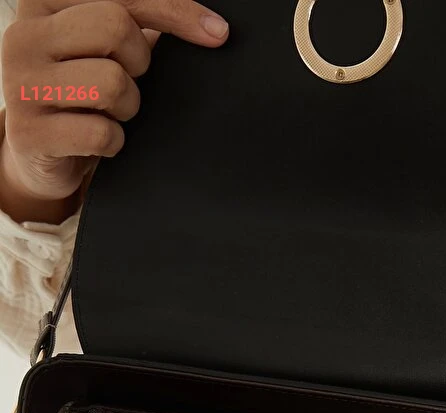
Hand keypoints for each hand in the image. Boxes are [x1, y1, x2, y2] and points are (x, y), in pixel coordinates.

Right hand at [0, 0, 228, 219]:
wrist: (40, 155)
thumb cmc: (80, 95)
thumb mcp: (103, 49)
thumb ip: (138, 23)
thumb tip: (208, 26)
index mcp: (44, 3)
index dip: (174, 11)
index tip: (215, 31)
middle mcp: (24, 36)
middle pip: (115, 28)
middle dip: (139, 62)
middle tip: (128, 80)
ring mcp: (20, 84)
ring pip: (111, 82)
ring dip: (128, 106)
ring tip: (109, 111)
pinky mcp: (27, 132)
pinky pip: (100, 133)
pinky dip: (113, 142)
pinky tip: (98, 139)